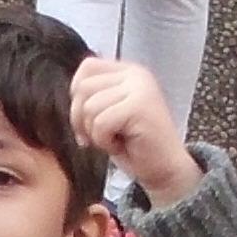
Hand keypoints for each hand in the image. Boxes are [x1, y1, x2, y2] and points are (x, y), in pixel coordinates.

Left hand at [70, 55, 201, 209]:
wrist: (165, 169)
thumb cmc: (135, 146)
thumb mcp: (110, 113)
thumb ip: (94, 96)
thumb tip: (71, 93)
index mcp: (128, 72)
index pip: (87, 67)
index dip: (77, 95)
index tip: (86, 120)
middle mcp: (136, 75)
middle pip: (83, 87)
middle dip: (80, 119)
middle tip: (97, 138)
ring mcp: (140, 88)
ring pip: (90, 106)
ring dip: (95, 133)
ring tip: (115, 140)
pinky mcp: (140, 106)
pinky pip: (101, 122)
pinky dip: (104, 141)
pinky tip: (121, 145)